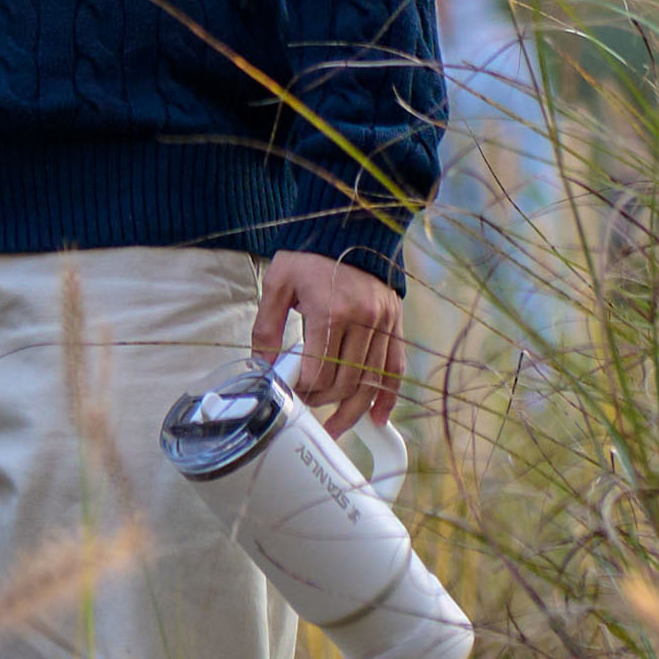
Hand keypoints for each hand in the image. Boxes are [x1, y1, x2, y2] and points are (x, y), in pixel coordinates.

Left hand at [252, 248, 403, 432]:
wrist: (349, 229)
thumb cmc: (310, 257)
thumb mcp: (278, 283)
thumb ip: (266, 327)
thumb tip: (262, 367)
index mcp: (330, 311)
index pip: (320, 372)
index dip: (304, 391)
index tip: (292, 393)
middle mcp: (362, 320)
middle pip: (346, 382)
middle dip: (324, 402)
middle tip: (308, 405)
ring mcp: (384, 323)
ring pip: (371, 382)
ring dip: (353, 411)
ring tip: (337, 428)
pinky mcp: (396, 324)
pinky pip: (395, 369)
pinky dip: (386, 396)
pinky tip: (376, 417)